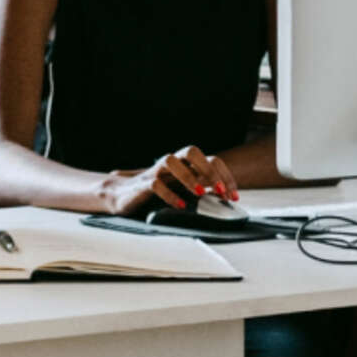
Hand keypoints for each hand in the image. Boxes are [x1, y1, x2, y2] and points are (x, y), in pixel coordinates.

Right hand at [106, 146, 239, 216]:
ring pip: (171, 160)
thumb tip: (225, 197)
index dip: (225, 176)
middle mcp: (172, 163)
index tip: (233, 197)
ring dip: (188, 177)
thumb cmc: (157, 192)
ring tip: (200, 194)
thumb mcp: (182, 189)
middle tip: (220, 191)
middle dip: (209, 170)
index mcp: (185, 164)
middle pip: (191, 151)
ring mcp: (156, 172)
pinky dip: (170, 195)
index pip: (210, 159)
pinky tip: (180, 206)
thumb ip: (201, 189)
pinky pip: (156, 184)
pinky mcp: (143, 184)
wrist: (123, 195)